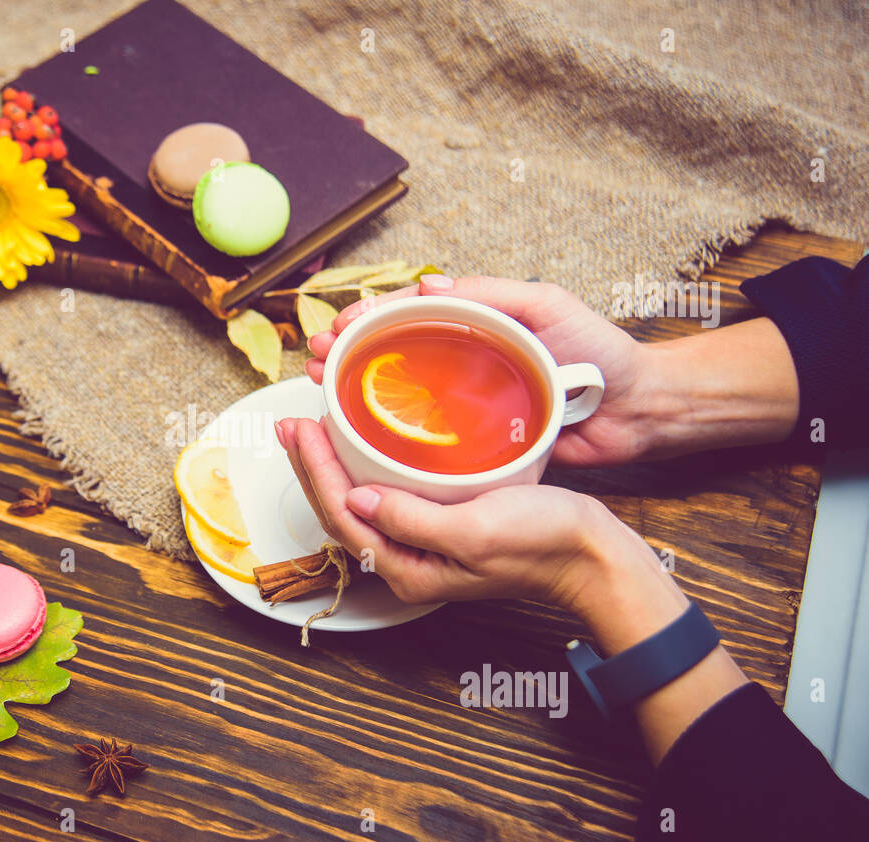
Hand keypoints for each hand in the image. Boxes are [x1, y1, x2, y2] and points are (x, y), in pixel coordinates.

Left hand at [275, 416, 686, 652]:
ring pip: (359, 506)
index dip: (316, 471)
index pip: (343, 516)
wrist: (592, 557)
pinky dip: (364, 470)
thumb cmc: (544, 544)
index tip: (301, 429)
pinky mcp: (441, 527)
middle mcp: (408, 562)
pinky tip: (360, 449)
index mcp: (409, 569)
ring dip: (330, 469)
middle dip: (310, 469)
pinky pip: (387, 499)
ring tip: (310, 433)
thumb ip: (411, 520)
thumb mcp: (474, 531)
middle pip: (341, 513)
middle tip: (289, 424)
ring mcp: (423, 546)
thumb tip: (357, 500)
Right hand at [305, 274, 659, 467]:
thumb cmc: (599, 353)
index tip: (336, 327)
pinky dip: (390, 436)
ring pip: (400, 396)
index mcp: (474, 325)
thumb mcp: (546, 306)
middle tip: (315, 359)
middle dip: (346, 353)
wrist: (637, 410)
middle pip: (391, 353)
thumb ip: (491, 295)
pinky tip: (361, 436)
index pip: (406, 315)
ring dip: (356, 391)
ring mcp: (466, 403)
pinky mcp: (477, 444)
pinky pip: (428, 439)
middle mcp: (463, 362)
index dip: (366, 319)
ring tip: (321, 390)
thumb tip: (427, 286)